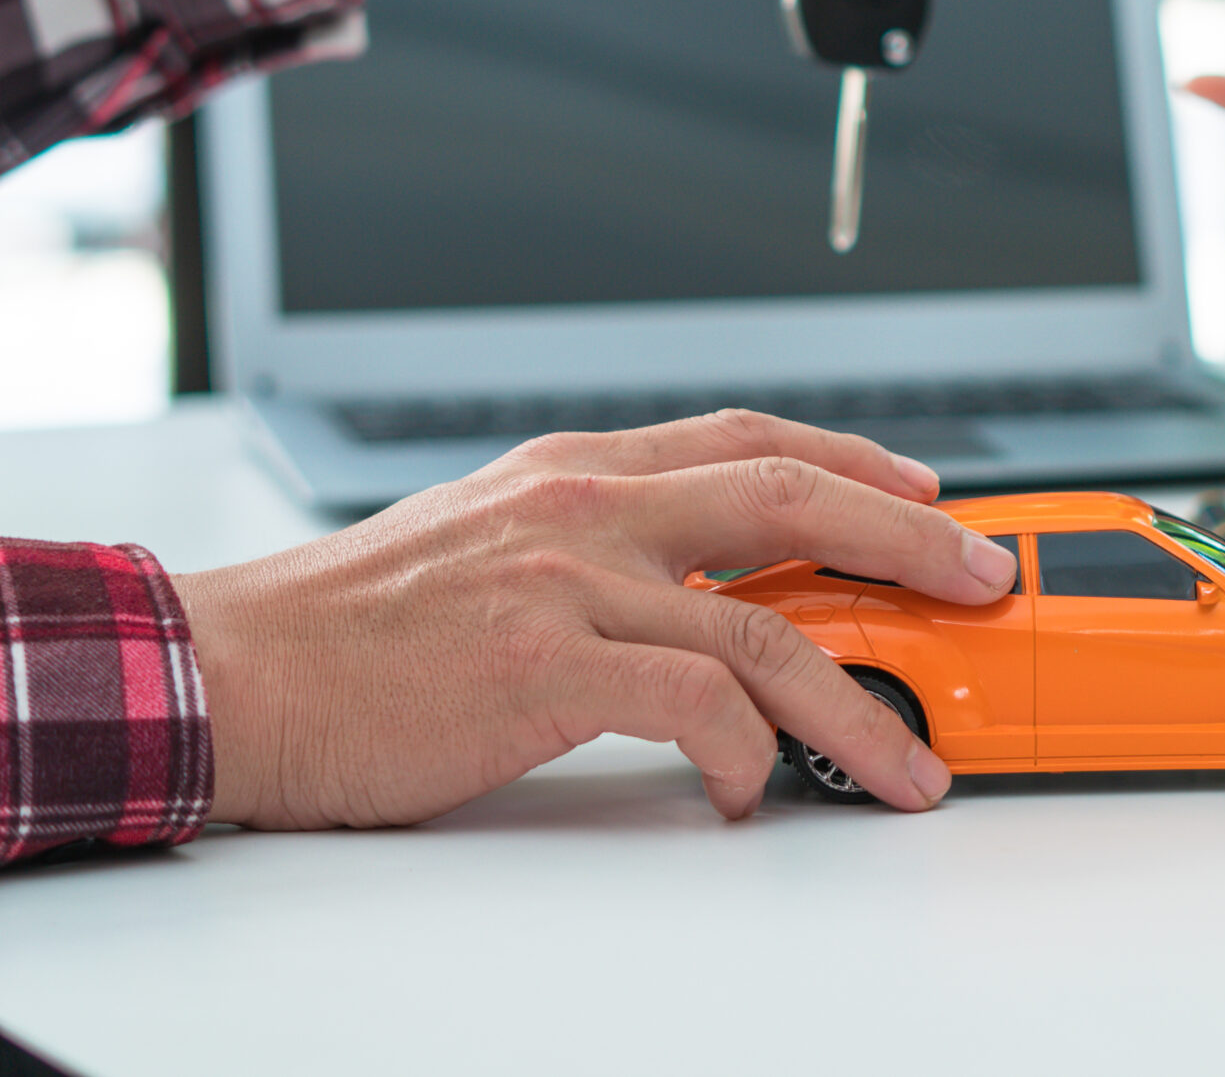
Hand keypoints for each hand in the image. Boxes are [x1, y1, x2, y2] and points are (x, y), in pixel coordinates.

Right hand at [168, 411, 1017, 830]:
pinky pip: (696, 710)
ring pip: (769, 630)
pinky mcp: (544, 669)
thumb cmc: (350, 626)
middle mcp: (589, 510)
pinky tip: (751, 795)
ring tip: (908, 763)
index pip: (755, 440)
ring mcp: (570, 585)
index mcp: (579, 472)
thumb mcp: (489, 539)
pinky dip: (746, 758)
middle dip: (911, 539)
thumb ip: (597, 542)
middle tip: (984, 580)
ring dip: (859, 706)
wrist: (230, 672)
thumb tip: (698, 581)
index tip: (925, 493)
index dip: (859, 461)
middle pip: (798, 500)